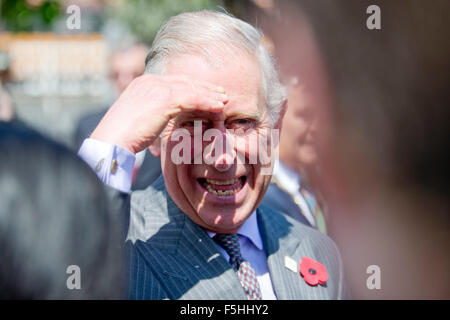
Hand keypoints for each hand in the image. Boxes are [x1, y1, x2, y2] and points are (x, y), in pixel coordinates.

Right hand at [90, 74, 227, 153]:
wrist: (111, 141)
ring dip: (210, 95)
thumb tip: (162, 120)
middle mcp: (150, 81)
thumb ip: (153, 114)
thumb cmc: (123, 138)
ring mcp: (156, 88)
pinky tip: (218, 107)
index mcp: (143, 84)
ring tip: (224, 101)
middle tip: (221, 93)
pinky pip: (191, 99)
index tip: (206, 93)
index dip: (192, 87)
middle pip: (184, 82)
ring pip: (190, 90)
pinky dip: (207, 102)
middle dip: (204, 88)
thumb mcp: (139, 120)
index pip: (174, 82)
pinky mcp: (164, 99)